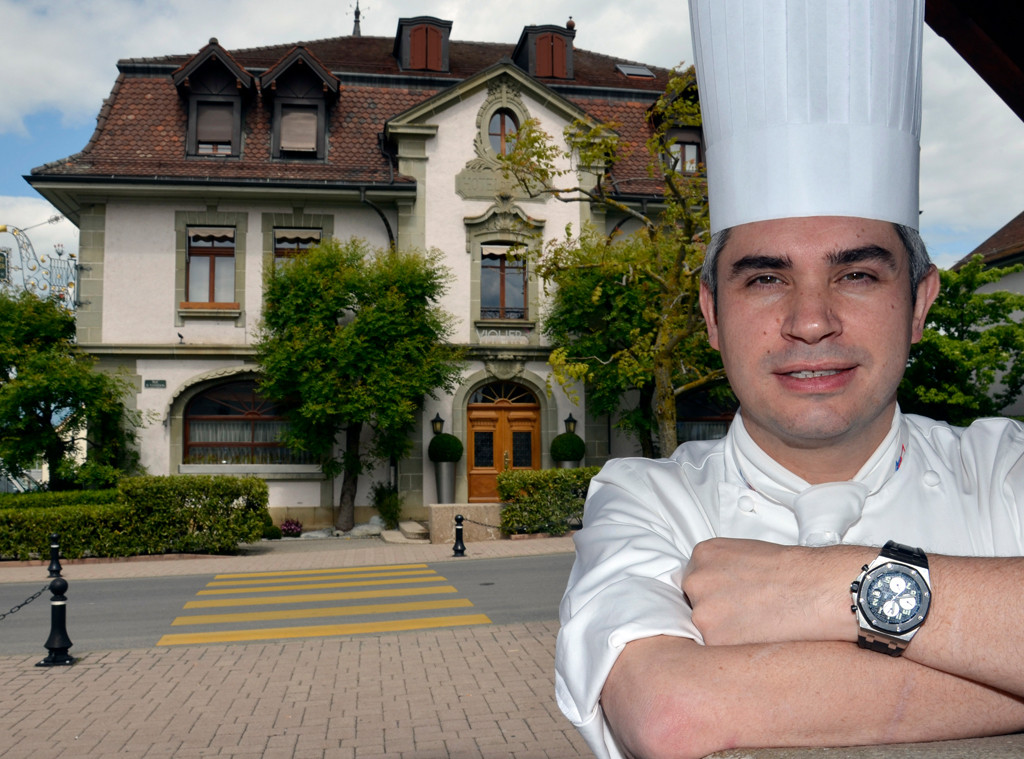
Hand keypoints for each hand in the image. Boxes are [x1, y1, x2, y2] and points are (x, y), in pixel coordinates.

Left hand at [681, 538, 869, 645]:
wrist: (818, 588)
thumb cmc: (791, 571)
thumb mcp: (743, 553)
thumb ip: (719, 569)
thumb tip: (712, 589)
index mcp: (703, 555)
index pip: (694, 581)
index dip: (714, 594)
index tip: (732, 600)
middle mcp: (696, 581)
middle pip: (693, 604)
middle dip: (715, 612)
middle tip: (746, 614)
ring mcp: (703, 611)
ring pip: (704, 629)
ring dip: (724, 632)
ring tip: (757, 625)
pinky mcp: (716, 640)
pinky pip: (717, 650)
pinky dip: (734, 648)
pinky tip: (757, 637)